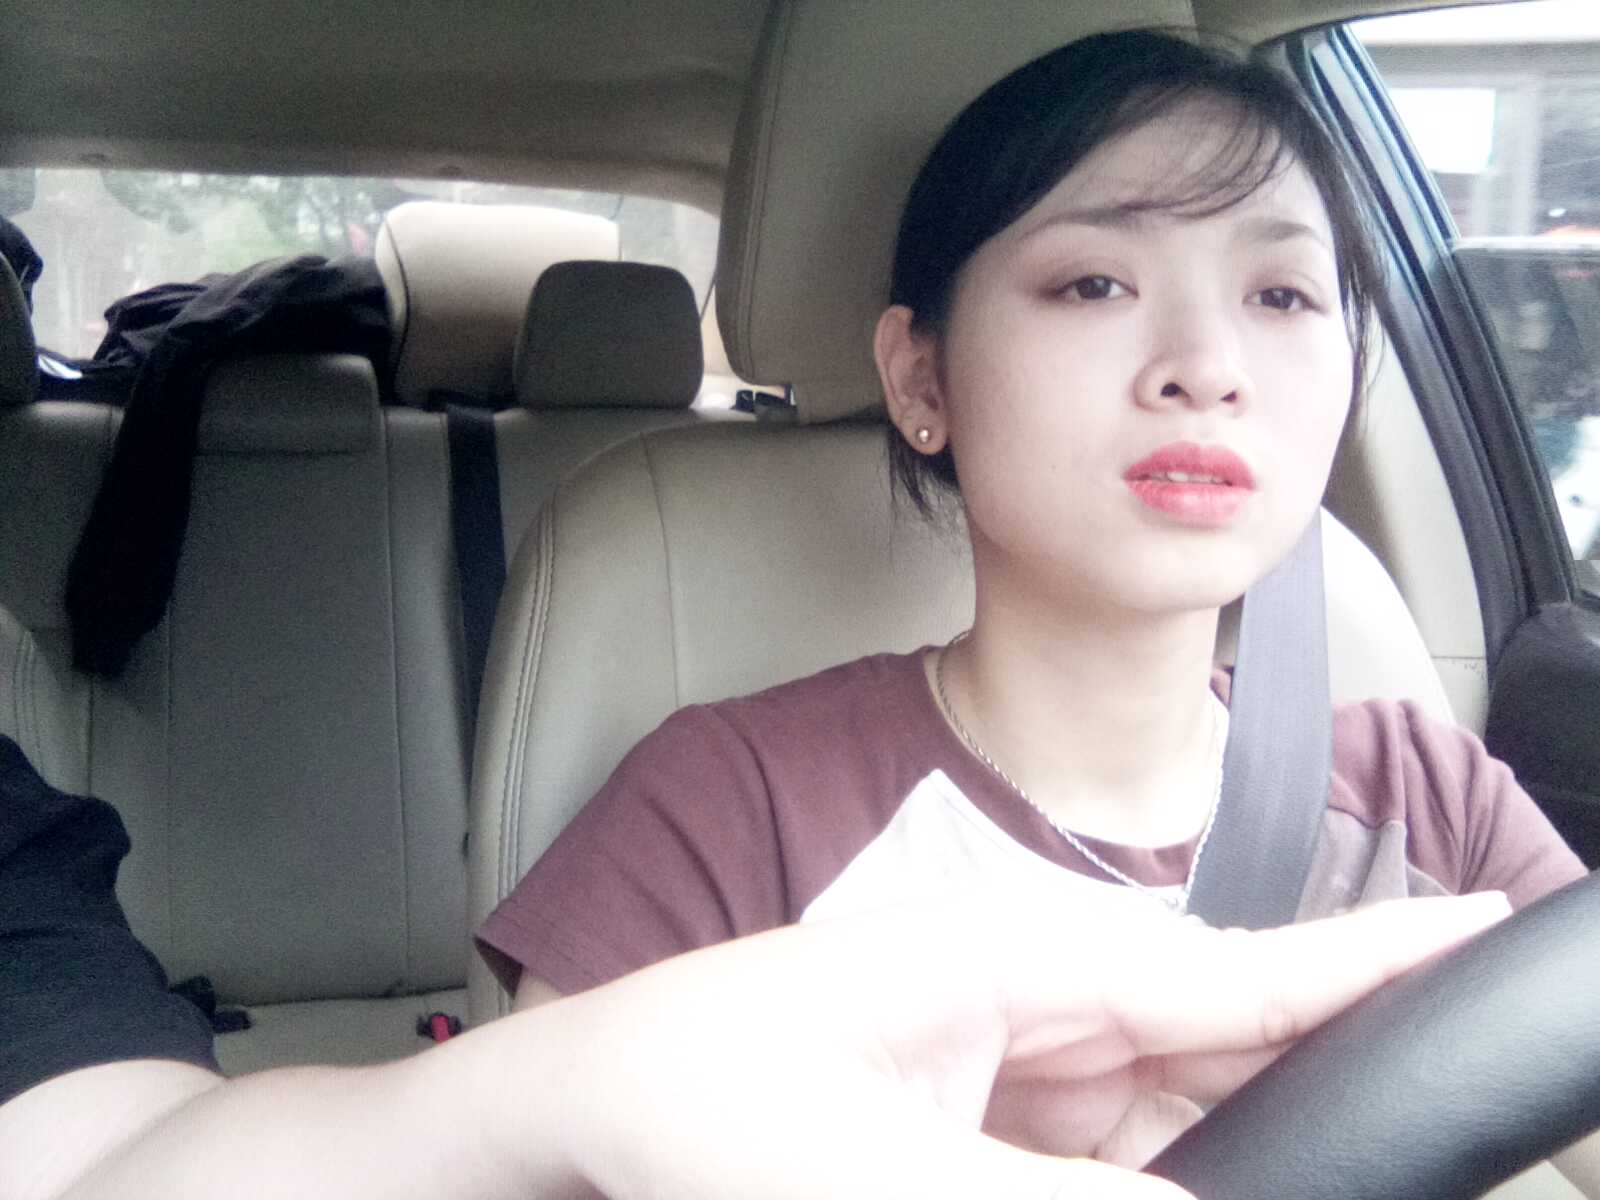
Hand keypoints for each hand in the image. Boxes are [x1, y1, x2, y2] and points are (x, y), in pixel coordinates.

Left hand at [536, 887, 1509, 1198]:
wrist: (596, 1105)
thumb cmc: (700, 1089)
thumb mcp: (871, 1165)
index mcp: (1011, 964)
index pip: (1218, 969)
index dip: (1356, 962)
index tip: (1474, 929)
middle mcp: (1031, 1008)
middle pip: (1219, 1056)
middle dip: (1318, 1099)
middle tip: (1418, 1136)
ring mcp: (1014, 1073)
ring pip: (1175, 1122)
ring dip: (1243, 1156)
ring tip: (1328, 1153)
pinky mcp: (988, 1130)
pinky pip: (1108, 1160)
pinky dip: (1160, 1173)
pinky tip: (1211, 1175)